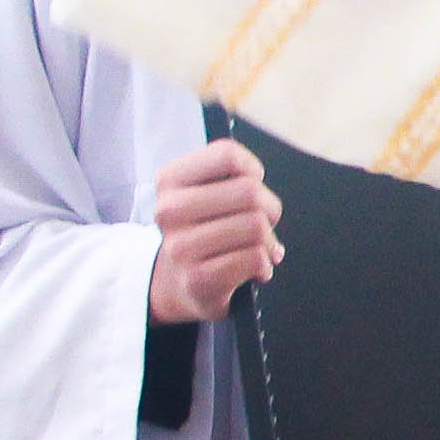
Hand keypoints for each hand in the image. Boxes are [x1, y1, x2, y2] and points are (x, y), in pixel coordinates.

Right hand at [145, 139, 282, 323]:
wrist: (180, 284)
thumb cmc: (206, 230)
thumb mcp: (205, 193)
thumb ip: (230, 174)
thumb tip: (255, 179)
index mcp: (169, 180)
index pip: (226, 154)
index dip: (252, 169)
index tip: (252, 183)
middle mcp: (168, 211)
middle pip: (250, 191)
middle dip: (270, 208)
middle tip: (264, 222)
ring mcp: (180, 247)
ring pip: (256, 226)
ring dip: (269, 241)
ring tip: (259, 248)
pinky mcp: (197, 279)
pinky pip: (255, 259)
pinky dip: (265, 265)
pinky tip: (255, 270)